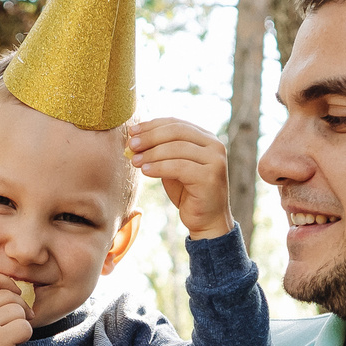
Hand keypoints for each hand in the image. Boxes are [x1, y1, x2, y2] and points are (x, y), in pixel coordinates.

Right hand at [0, 269, 33, 345]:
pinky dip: (25, 336)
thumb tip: (13, 292)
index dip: (6, 282)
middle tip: (17, 324)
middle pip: (9, 296)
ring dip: (20, 324)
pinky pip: (24, 327)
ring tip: (9, 338)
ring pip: (18, 311)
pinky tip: (15, 344)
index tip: (15, 294)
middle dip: (18, 309)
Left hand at [126, 118, 233, 239]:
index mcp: (207, 139)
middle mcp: (215, 146)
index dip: (153, 125)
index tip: (132, 131)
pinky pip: (179, 167)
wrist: (207, 221)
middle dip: (150, 137)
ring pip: (177, 149)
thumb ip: (162, 151)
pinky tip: (145, 171)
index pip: (177, 123)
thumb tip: (134, 137)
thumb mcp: (173, 166)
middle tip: (131, 144)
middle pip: (177, 132)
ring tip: (134, 160)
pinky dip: (159, 167)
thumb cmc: (188, 193)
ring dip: (152, 153)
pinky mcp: (210, 178)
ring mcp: (215, 161)